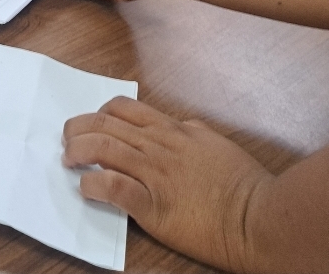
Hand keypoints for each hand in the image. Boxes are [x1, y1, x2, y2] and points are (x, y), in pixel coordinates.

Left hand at [63, 96, 268, 272]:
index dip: (98, 113)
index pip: (123, 108)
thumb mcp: (216, 144)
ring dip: (77, 151)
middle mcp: (159, 146)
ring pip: (102, 147)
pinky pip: (112, 187)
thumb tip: (181, 126)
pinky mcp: (153, 205)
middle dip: (77, 128)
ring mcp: (155, 173)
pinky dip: (92, 185)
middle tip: (67, 139)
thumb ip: (192, 132)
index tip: (90, 124)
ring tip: (68, 160)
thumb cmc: (245, 185)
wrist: (261, 219)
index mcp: (173, 131)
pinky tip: (86, 188)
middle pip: (104, 123)